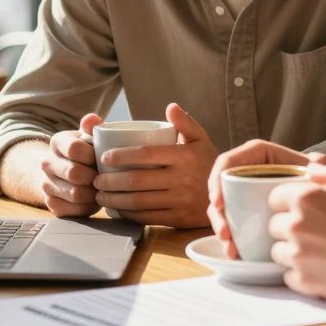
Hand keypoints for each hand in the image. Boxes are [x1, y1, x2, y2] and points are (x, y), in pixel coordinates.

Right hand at [40, 113, 103, 217]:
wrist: (68, 172)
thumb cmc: (87, 151)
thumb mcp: (90, 136)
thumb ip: (92, 127)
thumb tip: (92, 119)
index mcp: (57, 142)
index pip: (74, 148)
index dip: (93, 155)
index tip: (103, 158)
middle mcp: (46, 163)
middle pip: (74, 173)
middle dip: (95, 176)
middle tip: (106, 177)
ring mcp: (46, 184)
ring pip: (75, 194)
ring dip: (93, 193)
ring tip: (102, 188)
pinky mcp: (51, 204)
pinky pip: (73, 210)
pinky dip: (88, 207)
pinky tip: (93, 199)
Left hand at [93, 103, 217, 227]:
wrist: (229, 195)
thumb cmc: (207, 164)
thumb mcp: (201, 141)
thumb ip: (185, 123)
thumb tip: (170, 106)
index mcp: (185, 156)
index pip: (146, 153)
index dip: (122, 155)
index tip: (105, 157)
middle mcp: (182, 178)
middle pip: (137, 180)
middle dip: (111, 180)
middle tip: (96, 178)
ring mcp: (180, 200)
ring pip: (139, 201)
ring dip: (114, 199)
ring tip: (101, 194)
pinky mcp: (179, 218)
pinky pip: (148, 217)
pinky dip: (128, 214)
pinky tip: (117, 209)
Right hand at [206, 140, 325, 258]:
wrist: (325, 199)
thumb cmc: (318, 178)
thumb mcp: (318, 168)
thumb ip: (320, 165)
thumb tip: (314, 169)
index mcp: (259, 156)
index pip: (229, 161)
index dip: (217, 179)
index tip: (218, 204)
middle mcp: (247, 173)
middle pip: (221, 189)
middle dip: (217, 213)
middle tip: (225, 234)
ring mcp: (245, 193)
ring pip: (222, 209)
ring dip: (221, 228)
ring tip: (231, 248)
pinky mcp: (246, 212)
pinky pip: (231, 223)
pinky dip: (230, 239)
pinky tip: (235, 253)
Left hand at [267, 163, 325, 305]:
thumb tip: (312, 170)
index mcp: (306, 198)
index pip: (276, 197)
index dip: (291, 201)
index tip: (308, 209)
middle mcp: (297, 226)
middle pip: (275, 225)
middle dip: (292, 226)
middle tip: (319, 230)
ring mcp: (299, 257)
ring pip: (279, 252)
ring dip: (294, 250)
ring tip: (322, 251)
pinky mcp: (306, 283)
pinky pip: (290, 277)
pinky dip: (303, 273)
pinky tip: (325, 268)